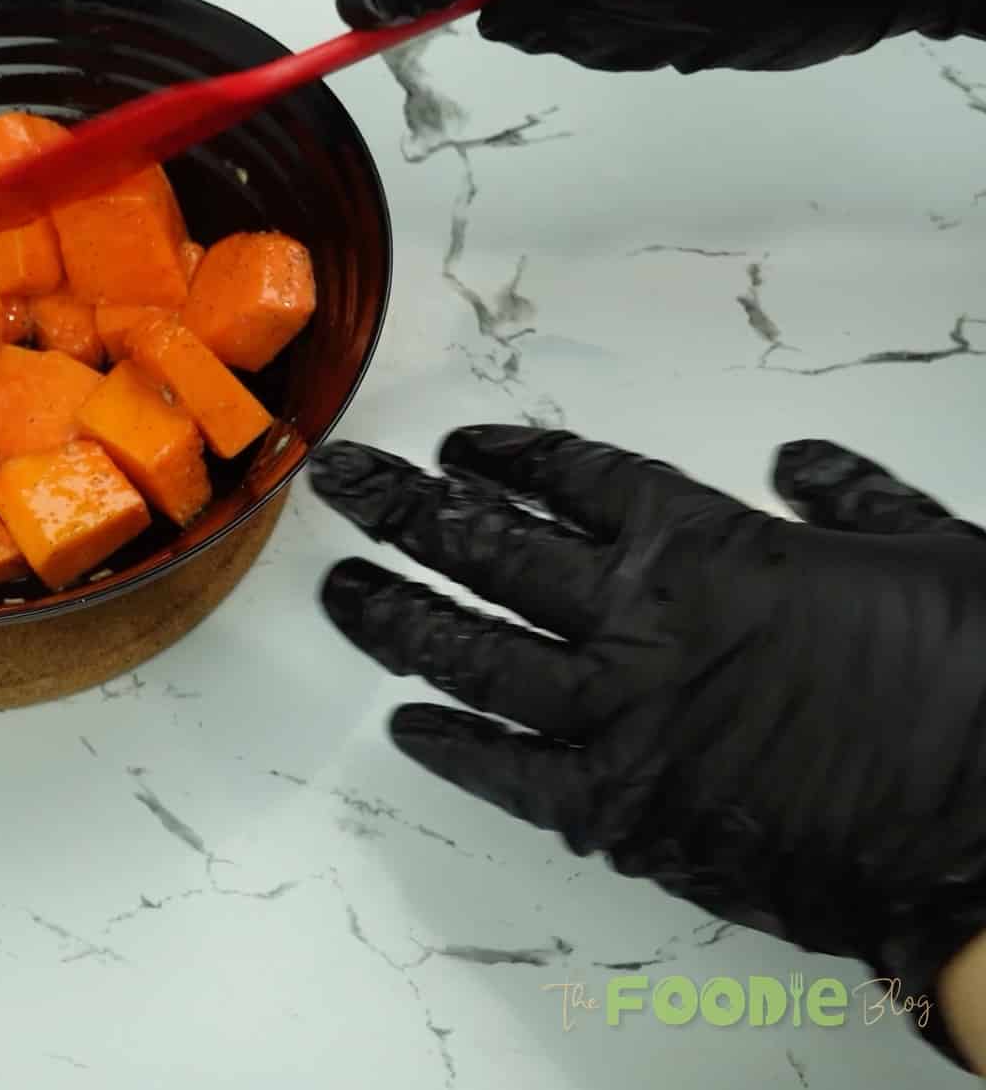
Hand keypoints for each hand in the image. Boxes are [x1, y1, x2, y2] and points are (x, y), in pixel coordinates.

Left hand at [309, 427, 985, 1068]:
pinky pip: (510, 772)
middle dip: (403, 509)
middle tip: (342, 483)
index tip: (456, 450)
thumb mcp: (935, 549)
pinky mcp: (625, 812)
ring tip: (339, 588)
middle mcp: (641, 620)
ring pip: (471, 651)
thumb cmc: (983, 685)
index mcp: (709, 544)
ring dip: (396, 615)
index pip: (574, 477)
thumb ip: (855, 500)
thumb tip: (804, 463)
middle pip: (487, 546)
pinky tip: (406, 726)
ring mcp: (622, 718)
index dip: (504, 458)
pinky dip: (453, 747)